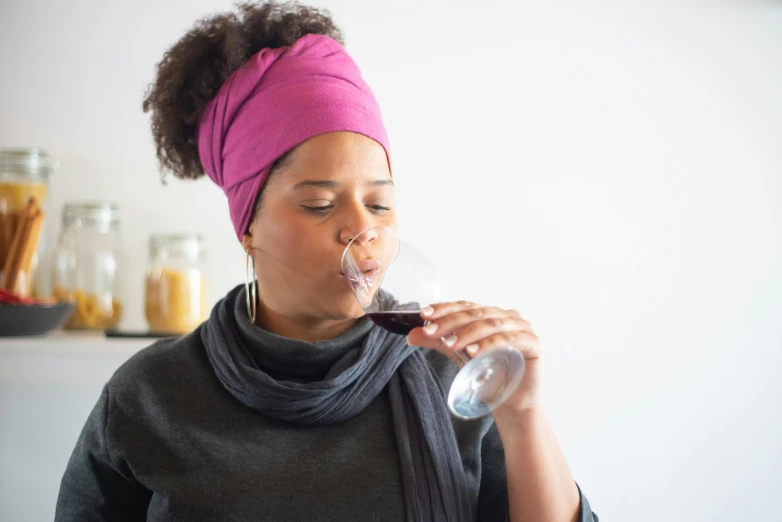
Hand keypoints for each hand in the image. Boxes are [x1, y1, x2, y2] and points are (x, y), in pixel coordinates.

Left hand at [406, 301, 541, 414]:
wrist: (510, 405)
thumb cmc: (488, 377)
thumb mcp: (459, 355)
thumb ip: (439, 341)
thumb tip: (411, 335)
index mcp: (491, 314)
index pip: (465, 306)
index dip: (444, 308)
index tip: (424, 314)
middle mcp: (507, 316)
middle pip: (475, 313)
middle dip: (450, 322)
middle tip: (430, 331)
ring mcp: (523, 327)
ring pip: (490, 324)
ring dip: (467, 333)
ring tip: (449, 343)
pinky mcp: (533, 343)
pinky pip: (508, 340)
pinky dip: (488, 344)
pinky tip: (472, 353)